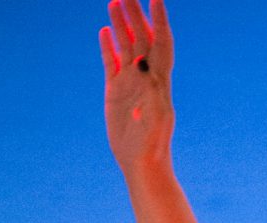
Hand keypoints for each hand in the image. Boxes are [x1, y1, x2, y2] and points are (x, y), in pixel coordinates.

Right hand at [100, 0, 175, 175]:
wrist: (142, 163)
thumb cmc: (154, 144)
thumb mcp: (156, 117)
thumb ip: (152, 90)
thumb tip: (141, 63)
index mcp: (159, 80)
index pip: (161, 42)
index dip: (159, 19)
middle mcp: (145, 77)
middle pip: (141, 37)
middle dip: (136, 14)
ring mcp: (129, 82)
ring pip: (125, 45)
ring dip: (121, 24)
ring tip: (113, 1)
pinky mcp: (115, 92)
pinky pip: (111, 62)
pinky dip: (108, 46)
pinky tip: (104, 31)